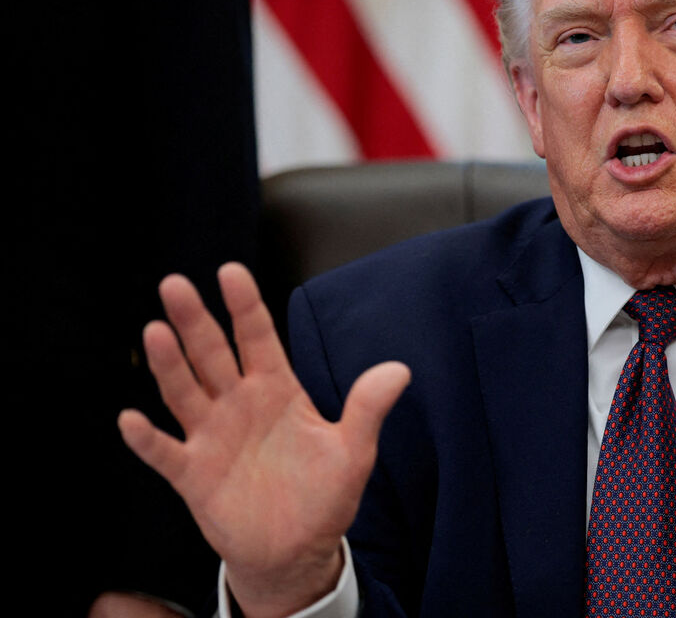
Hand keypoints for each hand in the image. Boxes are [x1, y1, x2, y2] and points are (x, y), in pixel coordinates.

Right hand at [118, 264, 408, 617]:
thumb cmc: (325, 495)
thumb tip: (399, 370)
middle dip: (195, 321)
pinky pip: (165, 452)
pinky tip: (130, 418)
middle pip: (212, 354)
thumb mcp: (354, 451)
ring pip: (185, 392)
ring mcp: (212, 437)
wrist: (298, 550)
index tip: (231, 272)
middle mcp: (239, 405)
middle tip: (175, 284)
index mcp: (277, 390)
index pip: (258, 338)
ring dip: (169, 364)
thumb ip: (367, 408)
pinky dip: (147, 438)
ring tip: (155, 330)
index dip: (244, 306)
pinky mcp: (193, 474)